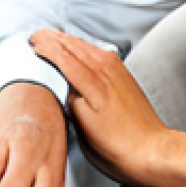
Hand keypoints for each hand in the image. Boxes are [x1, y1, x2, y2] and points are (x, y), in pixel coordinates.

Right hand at [30, 30, 169, 186]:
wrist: (153, 150)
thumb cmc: (118, 148)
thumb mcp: (85, 131)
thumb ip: (72, 102)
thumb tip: (65, 84)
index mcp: (94, 84)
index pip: (64, 57)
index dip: (46, 47)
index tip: (32, 42)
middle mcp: (106, 71)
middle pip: (74, 46)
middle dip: (54, 38)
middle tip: (36, 36)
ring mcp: (117, 70)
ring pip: (87, 46)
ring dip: (68, 40)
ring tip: (52, 38)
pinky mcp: (124, 74)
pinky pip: (99, 51)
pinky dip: (84, 46)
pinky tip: (79, 48)